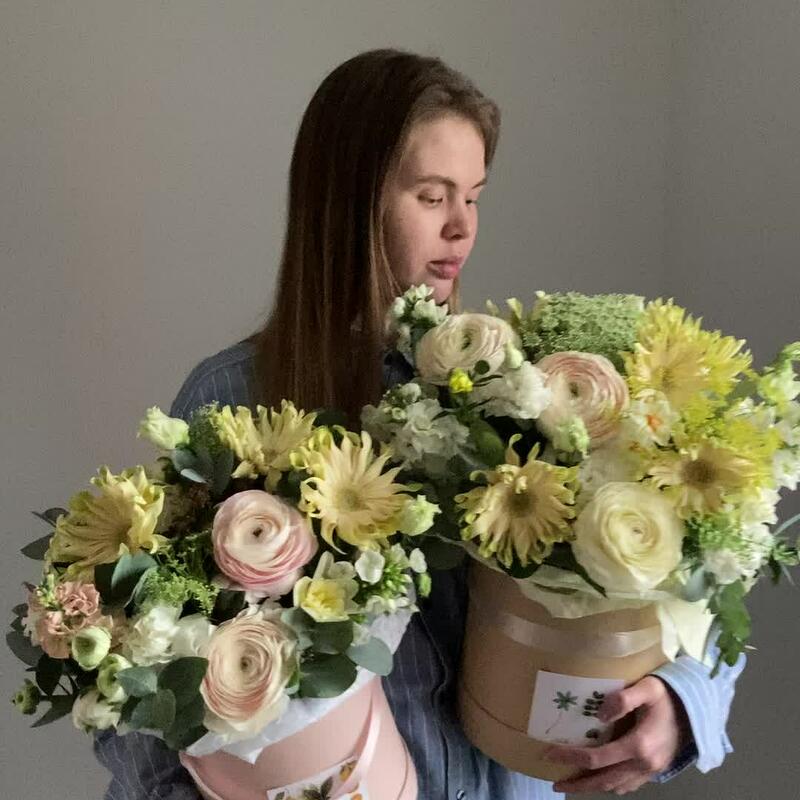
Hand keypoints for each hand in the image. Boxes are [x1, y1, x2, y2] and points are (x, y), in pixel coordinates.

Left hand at [543, 676, 691, 794]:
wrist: (695, 709)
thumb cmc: (667, 695)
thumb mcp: (646, 688)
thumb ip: (623, 699)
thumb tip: (599, 715)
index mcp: (638, 745)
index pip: (596, 758)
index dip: (571, 758)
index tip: (549, 753)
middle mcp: (644, 764)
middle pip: (604, 781)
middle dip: (578, 784)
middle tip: (556, 783)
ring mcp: (650, 771)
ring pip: (616, 786)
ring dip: (593, 787)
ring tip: (573, 781)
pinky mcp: (654, 771)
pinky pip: (628, 785)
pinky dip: (610, 785)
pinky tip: (599, 778)